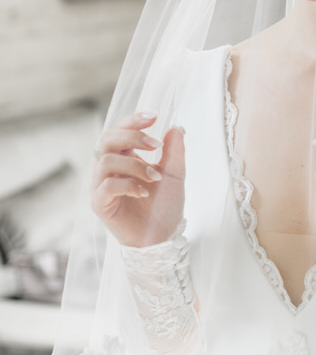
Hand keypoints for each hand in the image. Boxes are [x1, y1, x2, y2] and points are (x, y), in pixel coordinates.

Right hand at [91, 113, 185, 247]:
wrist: (162, 237)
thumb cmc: (164, 206)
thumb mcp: (175, 174)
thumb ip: (175, 151)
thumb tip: (176, 127)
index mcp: (125, 157)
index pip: (120, 130)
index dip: (133, 120)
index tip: (154, 117)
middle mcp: (109, 169)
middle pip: (107, 138)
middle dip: (132, 136)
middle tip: (155, 145)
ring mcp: (101, 186)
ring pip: (106, 160)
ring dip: (135, 164)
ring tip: (154, 177)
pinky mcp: (100, 204)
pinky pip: (106, 185)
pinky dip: (128, 184)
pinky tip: (144, 192)